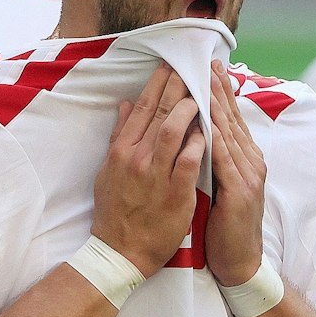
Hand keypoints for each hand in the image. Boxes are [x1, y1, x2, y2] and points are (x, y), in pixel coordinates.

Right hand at [91, 65, 205, 276]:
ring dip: (189, 109)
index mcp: (121, 150)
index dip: (158, 84)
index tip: (171, 65)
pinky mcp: (175, 193)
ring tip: (201, 92)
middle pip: (160, 113)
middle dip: (177, 86)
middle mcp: (137, 158)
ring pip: (173, 131)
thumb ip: (118, 136)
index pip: (142, 108)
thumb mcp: (108, 170)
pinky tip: (207, 131)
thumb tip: (125, 105)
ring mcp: (155, 175)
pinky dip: (198, 143)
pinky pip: (188, 161)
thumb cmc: (115, 211)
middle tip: (192, 67)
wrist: (120, 251)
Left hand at [205, 61, 265, 285]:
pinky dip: (217, 139)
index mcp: (244, 158)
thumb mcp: (220, 184)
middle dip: (219, 89)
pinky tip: (208, 122)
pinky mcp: (241, 192)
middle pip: (232, 118)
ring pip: (230, 134)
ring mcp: (249, 176)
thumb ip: (213, 156)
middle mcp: (251, 161)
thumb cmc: (224, 224)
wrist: (239, 261)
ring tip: (205, 81)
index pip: (230, 117)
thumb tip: (199, 130)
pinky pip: (226, 160)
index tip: (209, 66)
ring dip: (217, 106)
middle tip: (207, 61)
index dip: (221, 91)